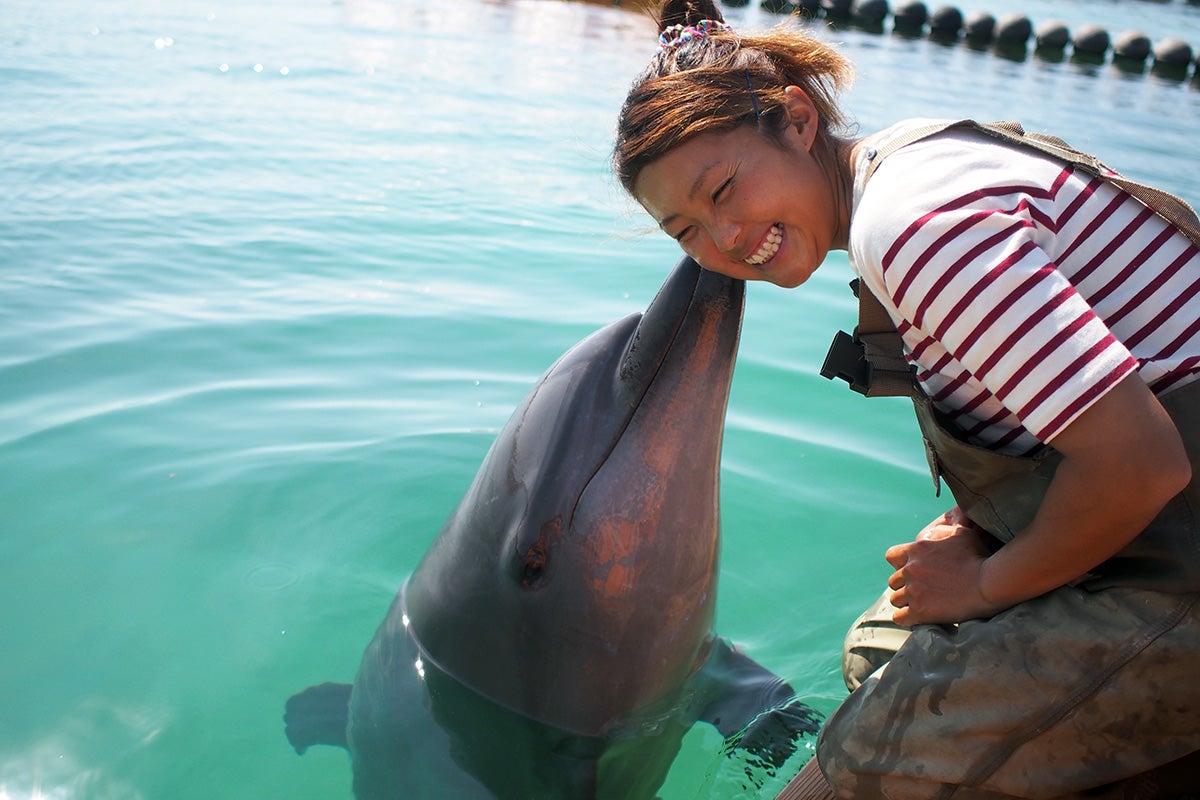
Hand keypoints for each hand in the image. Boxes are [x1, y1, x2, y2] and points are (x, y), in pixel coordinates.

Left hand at [885, 508, 1002, 624]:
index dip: (900, 565)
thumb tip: (950, 520)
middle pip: (893, 581)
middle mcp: (910, 570)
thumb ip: (945, 532)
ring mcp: (913, 591)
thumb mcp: (961, 534)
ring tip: (920, 605)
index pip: (891, 557)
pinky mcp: (920, 611)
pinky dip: (906, 618)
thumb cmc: (979, 557)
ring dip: (906, 602)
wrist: (989, 583)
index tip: (912, 571)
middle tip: (920, 590)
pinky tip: (916, 618)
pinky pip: (899, 617)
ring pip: (895, 599)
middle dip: (905, 585)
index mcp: (916, 550)